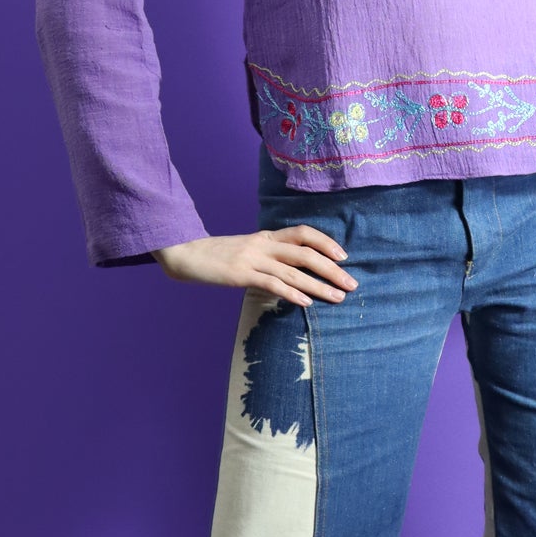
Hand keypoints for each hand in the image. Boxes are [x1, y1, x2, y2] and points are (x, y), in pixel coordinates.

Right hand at [152, 227, 357, 305]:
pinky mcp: (241, 274)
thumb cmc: (217, 256)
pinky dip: (291, 293)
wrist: (184, 253)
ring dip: (319, 285)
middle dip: (332, 269)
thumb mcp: (246, 250)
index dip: (325, 242)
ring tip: (337, 297)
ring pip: (294, 271)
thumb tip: (292, 271)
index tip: (343, 256)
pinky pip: (271, 284)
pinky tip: (306, 302)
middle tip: (351, 284)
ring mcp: (252, 259)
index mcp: (266, 237)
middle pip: (306, 253)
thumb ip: (268, 256)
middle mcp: (263, 245)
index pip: (303, 233)